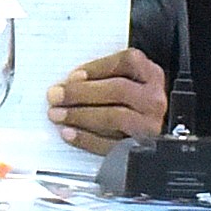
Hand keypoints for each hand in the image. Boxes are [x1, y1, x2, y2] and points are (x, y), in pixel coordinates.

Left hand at [45, 47, 167, 155]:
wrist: (146, 134)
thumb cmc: (128, 101)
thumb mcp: (123, 80)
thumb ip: (102, 76)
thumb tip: (70, 82)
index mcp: (150, 74)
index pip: (127, 62)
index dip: (97, 68)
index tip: (72, 76)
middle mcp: (154, 98)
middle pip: (119, 90)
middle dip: (82, 93)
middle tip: (56, 96)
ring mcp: (150, 124)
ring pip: (116, 117)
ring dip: (81, 115)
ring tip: (58, 115)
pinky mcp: (141, 147)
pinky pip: (113, 145)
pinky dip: (87, 139)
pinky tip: (69, 133)